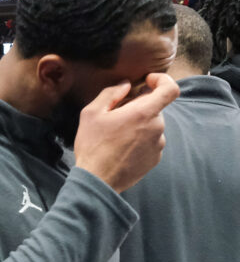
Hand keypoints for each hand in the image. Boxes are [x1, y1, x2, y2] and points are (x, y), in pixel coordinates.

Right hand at [74, 73, 179, 193]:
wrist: (97, 180)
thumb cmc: (93, 146)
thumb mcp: (91, 113)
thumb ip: (110, 93)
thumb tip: (126, 85)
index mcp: (144, 113)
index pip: (170, 89)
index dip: (162, 80)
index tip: (148, 82)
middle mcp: (157, 127)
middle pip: (155, 108)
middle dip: (139, 107)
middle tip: (117, 117)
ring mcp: (158, 145)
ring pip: (152, 126)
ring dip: (139, 126)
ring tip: (117, 137)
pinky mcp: (155, 159)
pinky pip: (151, 142)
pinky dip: (140, 141)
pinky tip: (122, 149)